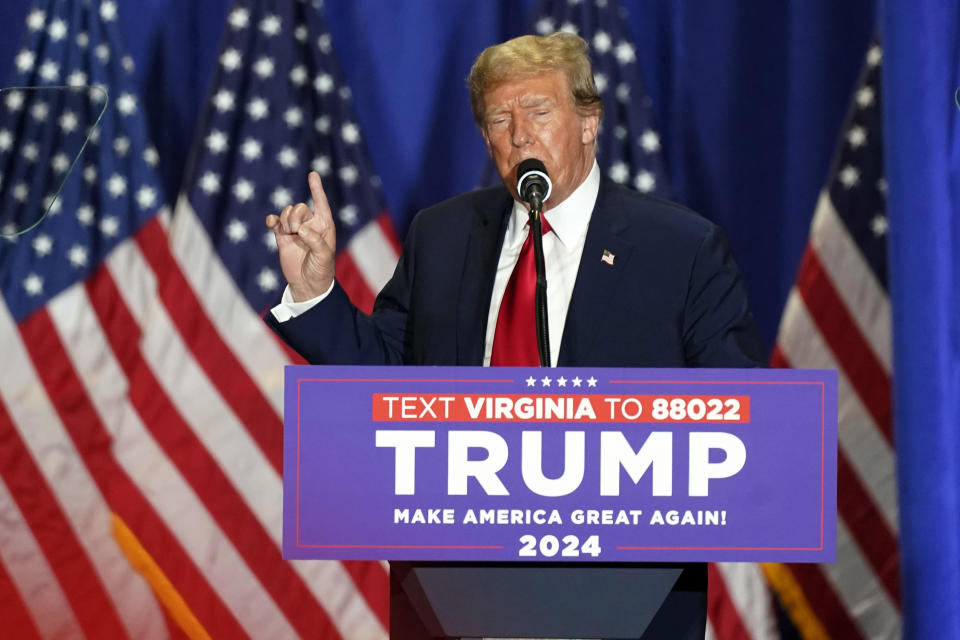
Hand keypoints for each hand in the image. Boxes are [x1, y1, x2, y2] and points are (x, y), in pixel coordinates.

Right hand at [265, 172, 335, 301]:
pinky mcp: (282, 236)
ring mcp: (295, 229)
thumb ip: (315, 241)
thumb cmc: (321, 270)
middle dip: (295, 216)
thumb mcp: (323, 256)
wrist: (307, 284)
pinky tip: (272, 223)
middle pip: (299, 207)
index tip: (312, 174)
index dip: (316, 188)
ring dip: (286, 220)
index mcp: (324, 226)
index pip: (321, 203)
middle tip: (296, 232)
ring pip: (287, 212)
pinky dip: (272, 220)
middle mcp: (310, 224)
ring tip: (289, 234)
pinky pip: (275, 221)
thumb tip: (301, 229)